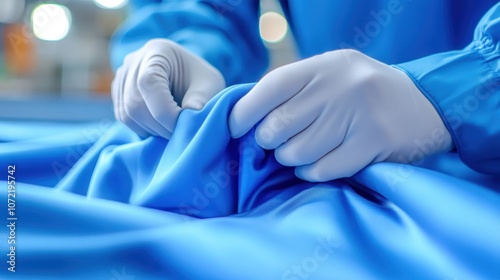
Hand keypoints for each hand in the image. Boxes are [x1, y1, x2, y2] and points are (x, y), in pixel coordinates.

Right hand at [112, 39, 224, 138]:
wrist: (189, 75)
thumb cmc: (201, 79)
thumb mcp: (210, 85)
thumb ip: (200, 100)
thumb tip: (187, 120)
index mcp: (158, 51)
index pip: (149, 84)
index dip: (165, 113)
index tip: (183, 126)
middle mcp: (134, 61)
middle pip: (135, 103)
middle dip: (159, 125)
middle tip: (180, 133)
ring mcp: (122, 76)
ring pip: (127, 114)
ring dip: (152, 130)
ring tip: (172, 129)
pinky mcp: (119, 92)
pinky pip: (124, 117)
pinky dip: (143, 128)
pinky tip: (160, 126)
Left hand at [229, 50, 452, 181]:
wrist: (427, 104)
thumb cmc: (365, 92)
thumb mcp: (332, 74)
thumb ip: (296, 88)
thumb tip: (246, 115)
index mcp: (325, 66)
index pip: (271, 87)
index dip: (245, 112)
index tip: (235, 129)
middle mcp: (340, 86)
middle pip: (278, 125)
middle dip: (268, 142)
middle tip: (276, 143)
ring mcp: (359, 114)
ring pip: (297, 152)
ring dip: (290, 159)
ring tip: (301, 153)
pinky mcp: (374, 143)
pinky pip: (322, 169)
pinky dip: (311, 173)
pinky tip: (315, 166)